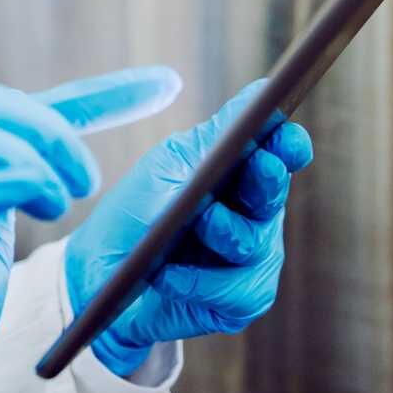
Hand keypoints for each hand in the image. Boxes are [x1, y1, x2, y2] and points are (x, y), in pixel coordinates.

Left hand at [63, 79, 314, 376]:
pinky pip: (236, 290)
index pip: (281, 152)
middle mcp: (255, 213)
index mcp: (240, 172)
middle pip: (274, 192)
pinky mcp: (240, 299)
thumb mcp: (170, 163)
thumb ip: (217, 137)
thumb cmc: (137, 212)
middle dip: (266, 180)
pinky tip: (167, 274)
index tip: (286, 138)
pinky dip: (196, 281)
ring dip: (221, 234)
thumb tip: (260, 92)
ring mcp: (253, 257)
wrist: (102, 276)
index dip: (290, 144)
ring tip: (192, 226)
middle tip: (260, 166)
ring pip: (255, 245)